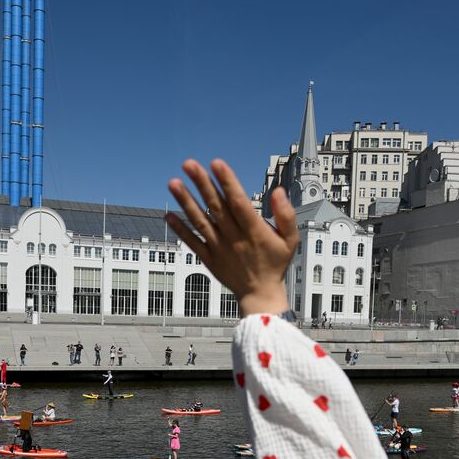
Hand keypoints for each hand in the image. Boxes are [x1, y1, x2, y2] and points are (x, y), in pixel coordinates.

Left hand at [167, 159, 295, 314]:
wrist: (260, 294)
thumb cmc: (276, 263)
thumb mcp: (291, 240)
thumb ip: (286, 214)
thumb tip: (278, 190)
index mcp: (254, 230)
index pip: (238, 202)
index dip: (227, 182)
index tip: (216, 163)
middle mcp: (234, 238)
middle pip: (216, 206)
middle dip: (202, 184)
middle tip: (189, 164)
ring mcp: (219, 248)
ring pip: (200, 221)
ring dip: (186, 202)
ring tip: (173, 183)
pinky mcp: (209, 259)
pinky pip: (192, 242)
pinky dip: (180, 230)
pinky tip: (168, 215)